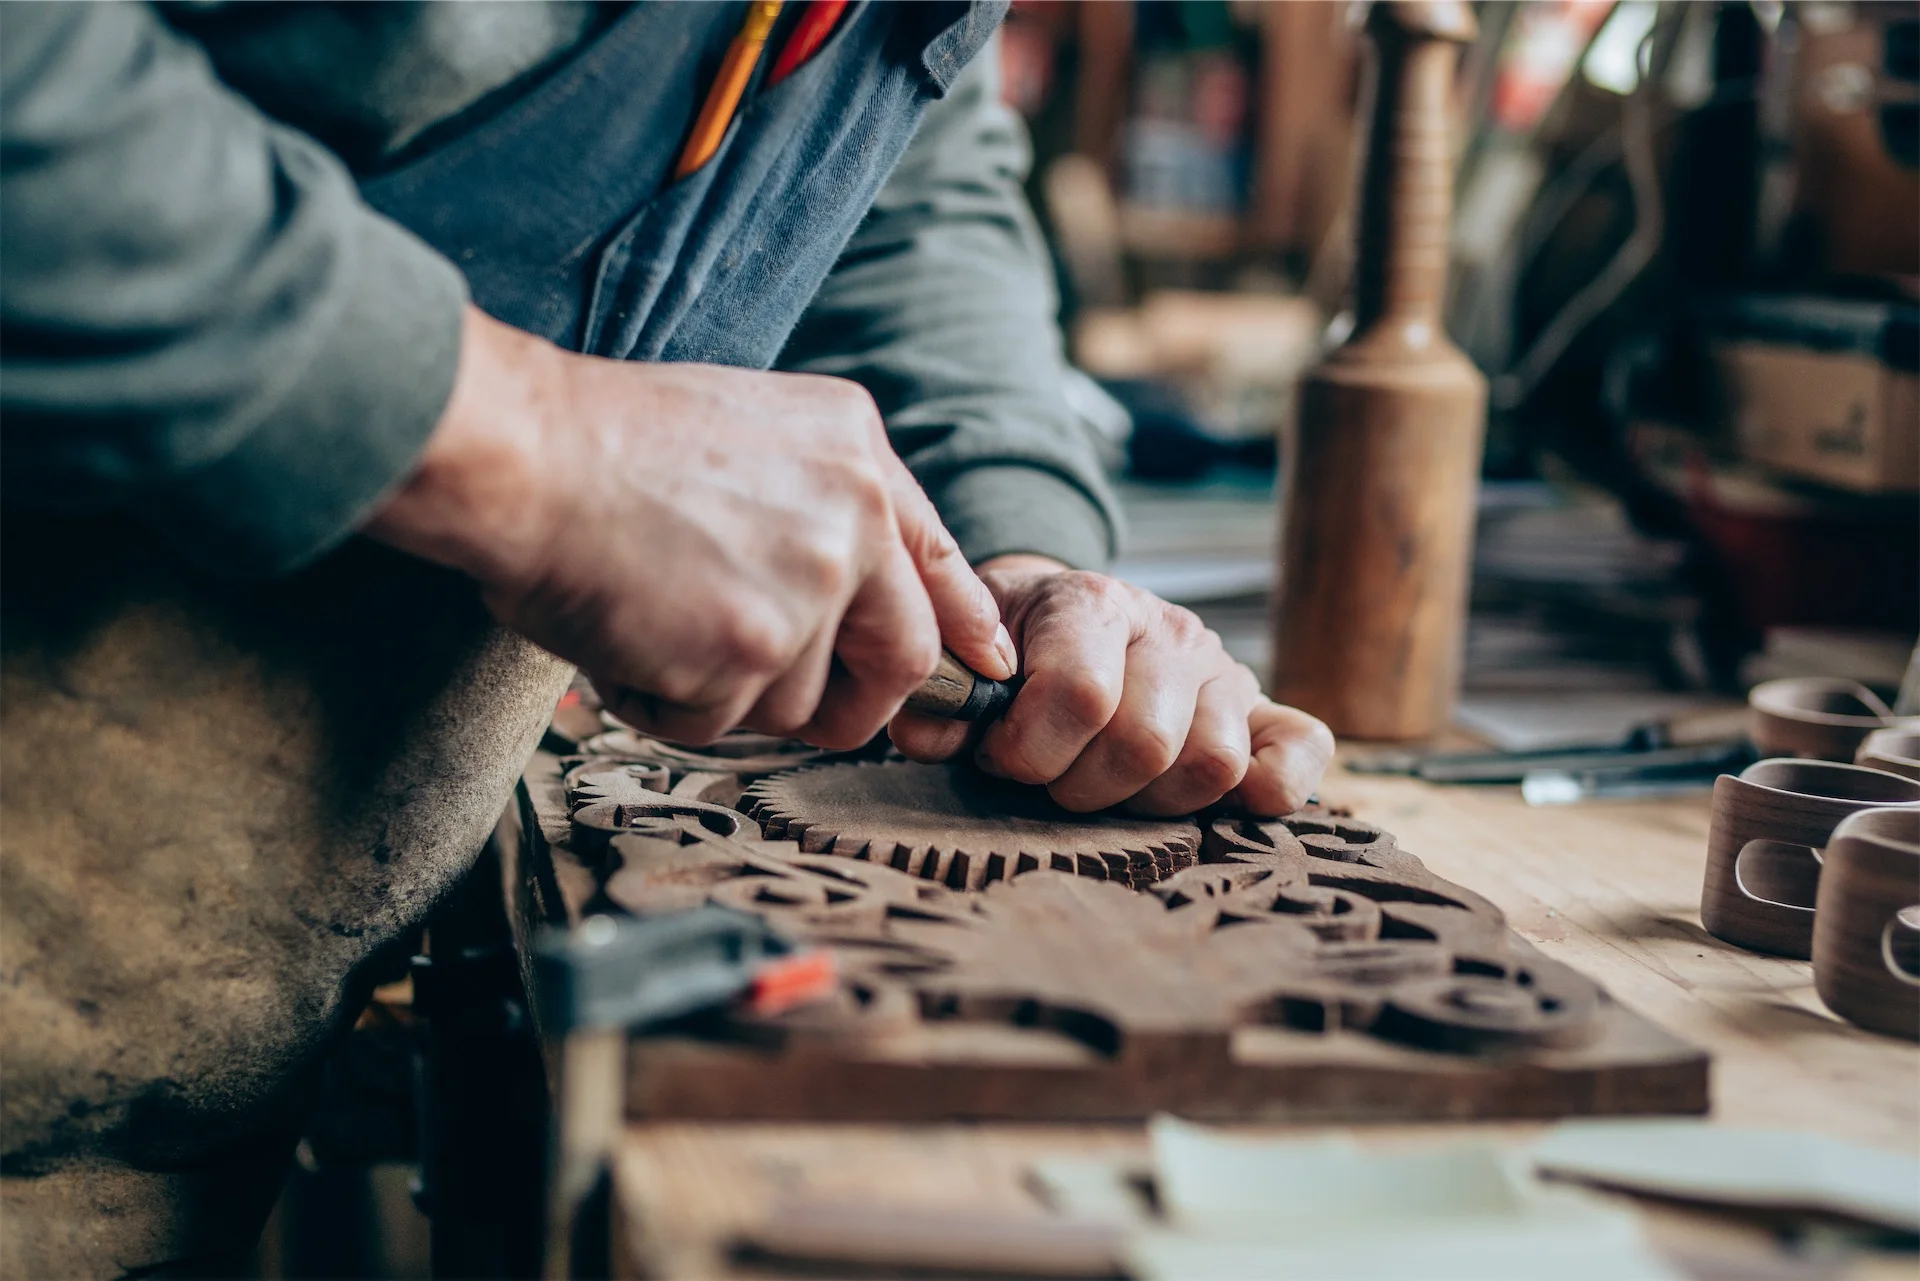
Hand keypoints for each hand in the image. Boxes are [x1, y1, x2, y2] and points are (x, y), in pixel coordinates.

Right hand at [365, 306, 1014, 746]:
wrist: (524, 454)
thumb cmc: (601, 443)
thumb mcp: (747, 430)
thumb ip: (818, 501)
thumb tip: (856, 597)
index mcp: (855, 450)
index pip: (938, 557)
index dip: (961, 624)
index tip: (982, 664)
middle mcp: (854, 514)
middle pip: (900, 659)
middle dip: (852, 704)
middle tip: (791, 704)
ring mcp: (812, 584)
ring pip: (797, 703)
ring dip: (721, 693)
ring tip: (654, 620)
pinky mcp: (754, 649)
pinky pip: (720, 724)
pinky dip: (663, 703)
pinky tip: (624, 637)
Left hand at [888, 555, 1333, 815]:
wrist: (1058, 613)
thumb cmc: (1008, 647)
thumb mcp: (964, 655)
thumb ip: (942, 697)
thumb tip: (933, 733)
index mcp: (1091, 603)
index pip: (1080, 695)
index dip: (1028, 749)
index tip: (998, 755)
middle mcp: (1169, 629)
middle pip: (1145, 742)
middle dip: (1080, 784)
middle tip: (1053, 777)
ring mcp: (1221, 670)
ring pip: (1212, 762)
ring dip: (1148, 798)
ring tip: (1108, 784)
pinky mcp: (1261, 710)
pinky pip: (1300, 750)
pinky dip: (1271, 787)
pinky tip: (1218, 804)